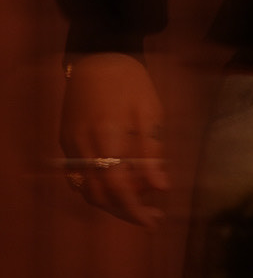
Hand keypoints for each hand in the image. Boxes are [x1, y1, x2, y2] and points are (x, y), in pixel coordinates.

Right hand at [60, 53, 168, 227]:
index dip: (134, 209)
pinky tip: (117, 186)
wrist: (97, 56)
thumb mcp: (151, 109)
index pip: (118, 187)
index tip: (153, 221)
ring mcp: (70, 145)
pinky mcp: (65, 142)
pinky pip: (79, 177)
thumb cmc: (130, 80)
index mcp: (108, 135)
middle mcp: (84, 145)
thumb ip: (152, 149)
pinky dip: (97, 188)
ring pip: (86, 190)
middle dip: (125, 211)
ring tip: (138, 203)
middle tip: (150, 216)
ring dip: (110, 203)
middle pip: (99, 195)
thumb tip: (161, 187)